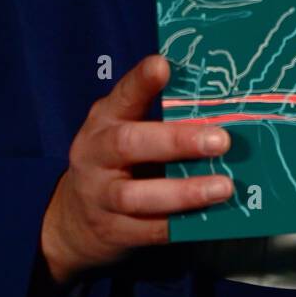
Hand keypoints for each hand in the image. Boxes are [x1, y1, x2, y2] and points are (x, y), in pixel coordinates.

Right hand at [40, 54, 233, 284]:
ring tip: (223, 186)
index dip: (141, 81)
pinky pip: (148, 230)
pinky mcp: (112, 231)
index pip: (122, 95)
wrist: (72, 221)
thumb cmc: (114, 161)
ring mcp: (100, 196)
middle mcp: (96, 154)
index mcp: (104, 120)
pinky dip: (179, 224)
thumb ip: (156, 115)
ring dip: (184, 192)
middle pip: (128, 144)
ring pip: (137, 195)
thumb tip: (216, 102)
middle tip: (220, 140)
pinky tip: (208, 217)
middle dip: (176, 141)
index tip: (162, 65)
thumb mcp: (123, 129)